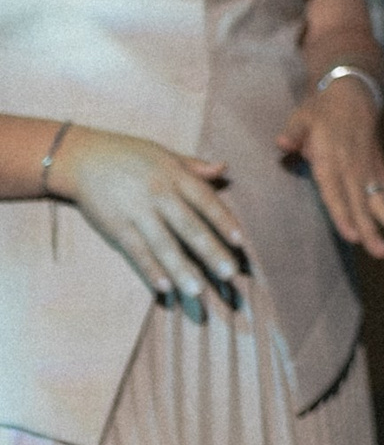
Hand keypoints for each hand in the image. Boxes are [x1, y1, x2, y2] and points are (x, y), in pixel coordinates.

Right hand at [49, 125, 251, 319]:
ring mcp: (137, 212)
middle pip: (190, 227)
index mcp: (175, 176)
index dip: (224, 221)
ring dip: (182, 269)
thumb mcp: (164, 154)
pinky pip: (137, 251)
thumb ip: (194, 166)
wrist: (83, 157)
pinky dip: (150, 269)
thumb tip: (224, 168)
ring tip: (197, 291)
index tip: (240, 242)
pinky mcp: (117, 227)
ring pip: (164, 245)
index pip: (206, 201)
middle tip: (229, 273)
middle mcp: (160, 194)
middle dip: (210, 251)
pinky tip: (164, 287)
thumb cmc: (128, 154)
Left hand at [276, 76, 383, 253]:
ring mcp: (368, 169)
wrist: (352, 93)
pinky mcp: (378, 168)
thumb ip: (293, 133)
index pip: (335, 193)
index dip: (343, 215)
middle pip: (361, 204)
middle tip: (382, 252)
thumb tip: (282, 143)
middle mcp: (352, 168)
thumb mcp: (302, 118)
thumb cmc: (321, 110)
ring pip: (381, 199)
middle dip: (372, 229)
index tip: (353, 236)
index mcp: (330, 160)